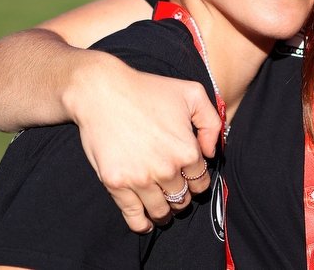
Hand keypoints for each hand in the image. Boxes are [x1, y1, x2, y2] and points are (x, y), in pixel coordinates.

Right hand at [66, 54, 221, 231]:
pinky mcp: (116, 184)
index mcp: (187, 150)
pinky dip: (142, 224)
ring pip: (161, 210)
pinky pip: (134, 215)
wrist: (102, 91)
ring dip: (164, 212)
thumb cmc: (146, 89)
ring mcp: (140, 179)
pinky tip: (146, 223)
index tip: (190, 180)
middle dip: (181, 196)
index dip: (197, 182)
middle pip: (182, 198)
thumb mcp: (192, 93)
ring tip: (163, 210)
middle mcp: (166, 169)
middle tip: (174, 191)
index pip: (201, 182)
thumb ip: (211, 122)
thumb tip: (211, 152)